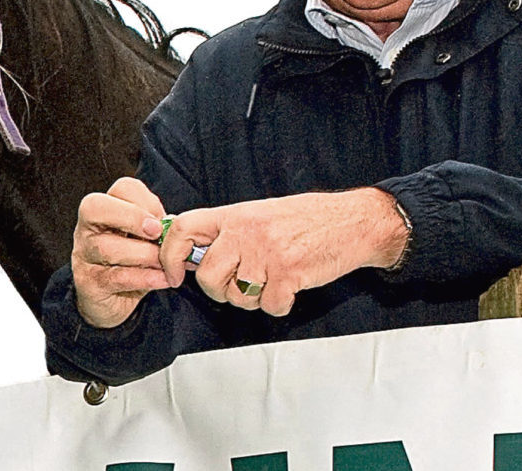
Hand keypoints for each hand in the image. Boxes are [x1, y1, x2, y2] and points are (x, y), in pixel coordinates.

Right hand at [70, 177, 173, 328]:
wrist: (111, 302)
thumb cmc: (132, 263)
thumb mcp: (145, 240)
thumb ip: (157, 227)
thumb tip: (176, 224)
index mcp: (105, 210)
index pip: (121, 188)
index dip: (145, 200)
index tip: (161, 220)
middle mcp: (87, 228)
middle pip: (95, 208)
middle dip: (131, 217)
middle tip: (157, 233)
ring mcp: (84, 256)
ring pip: (106, 246)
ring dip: (143, 253)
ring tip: (165, 263)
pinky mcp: (90, 284)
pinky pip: (116, 277)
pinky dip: (144, 277)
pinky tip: (163, 279)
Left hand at [158, 188, 406, 316]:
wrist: (353, 221)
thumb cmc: (308, 219)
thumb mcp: (261, 213)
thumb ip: (229, 231)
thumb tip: (195, 256)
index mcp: (236, 214)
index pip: (182, 229)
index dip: (168, 255)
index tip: (174, 274)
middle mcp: (247, 231)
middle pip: (207, 275)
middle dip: (219, 290)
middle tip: (238, 285)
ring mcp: (267, 252)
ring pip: (238, 295)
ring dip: (253, 298)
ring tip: (272, 280)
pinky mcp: (288, 273)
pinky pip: (268, 307)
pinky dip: (280, 304)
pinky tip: (291, 287)